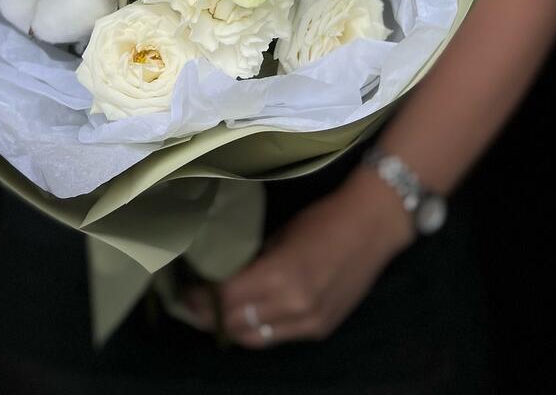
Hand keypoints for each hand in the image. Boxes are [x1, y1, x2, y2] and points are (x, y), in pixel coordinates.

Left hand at [185, 166, 415, 347]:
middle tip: (189, 303)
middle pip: (236, 323)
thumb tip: (223, 274)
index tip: (183, 291)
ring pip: (255, 338)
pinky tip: (245, 316)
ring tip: (212, 314)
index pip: (226, 298)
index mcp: (280, 277)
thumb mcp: (281, 234)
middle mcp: (293, 307)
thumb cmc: (323, 218)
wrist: (373, 226)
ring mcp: (309, 323)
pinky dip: (258, 329)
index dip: (200, 298)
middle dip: (209, 316)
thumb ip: (254, 260)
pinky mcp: (321, 329)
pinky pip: (278, 337)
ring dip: (230, 328)